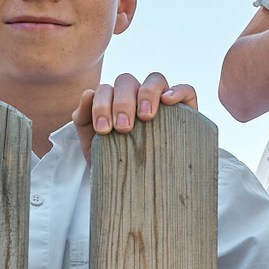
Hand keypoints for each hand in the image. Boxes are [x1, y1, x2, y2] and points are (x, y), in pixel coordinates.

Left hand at [75, 73, 196, 151]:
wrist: (134, 189)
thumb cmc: (113, 163)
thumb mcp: (92, 145)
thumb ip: (83, 118)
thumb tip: (88, 93)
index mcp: (114, 101)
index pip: (106, 89)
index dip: (102, 105)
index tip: (103, 130)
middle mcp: (137, 97)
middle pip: (127, 82)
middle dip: (122, 102)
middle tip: (123, 128)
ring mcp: (161, 101)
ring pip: (155, 80)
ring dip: (147, 93)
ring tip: (145, 116)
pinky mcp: (185, 110)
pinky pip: (186, 90)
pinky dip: (178, 91)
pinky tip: (168, 101)